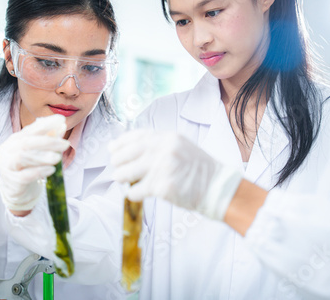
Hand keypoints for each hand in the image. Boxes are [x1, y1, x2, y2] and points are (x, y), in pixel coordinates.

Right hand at [0, 114, 69, 211]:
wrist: (18, 190)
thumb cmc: (29, 167)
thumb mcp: (39, 151)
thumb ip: (49, 138)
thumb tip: (62, 125)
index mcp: (15, 139)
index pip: (30, 129)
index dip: (45, 124)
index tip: (61, 119)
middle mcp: (9, 150)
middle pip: (27, 143)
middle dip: (48, 142)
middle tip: (65, 144)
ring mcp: (7, 166)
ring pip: (23, 158)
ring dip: (43, 157)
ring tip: (58, 158)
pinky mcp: (12, 181)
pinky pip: (24, 176)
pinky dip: (39, 172)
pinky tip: (51, 170)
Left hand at [109, 130, 242, 219]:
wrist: (217, 187)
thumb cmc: (197, 169)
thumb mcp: (180, 146)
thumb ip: (158, 145)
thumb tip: (129, 149)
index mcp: (168, 137)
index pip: (136, 136)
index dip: (121, 143)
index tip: (112, 148)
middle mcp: (164, 149)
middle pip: (128, 154)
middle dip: (118, 161)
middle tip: (115, 167)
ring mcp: (162, 167)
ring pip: (127, 173)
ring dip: (121, 177)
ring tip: (120, 179)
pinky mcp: (161, 187)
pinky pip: (136, 190)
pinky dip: (132, 193)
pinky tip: (134, 193)